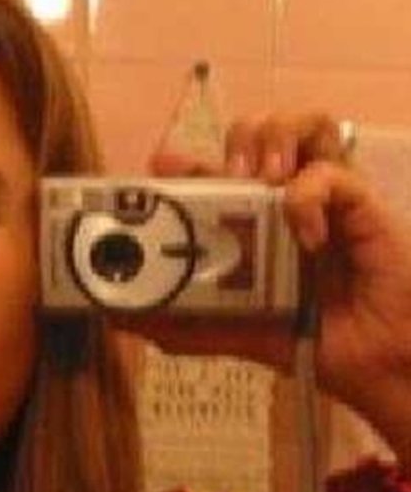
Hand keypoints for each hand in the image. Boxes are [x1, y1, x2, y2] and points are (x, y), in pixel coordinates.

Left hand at [143, 114, 410, 463]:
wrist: (370, 367)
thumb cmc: (311, 339)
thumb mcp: (235, 334)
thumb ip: (183, 325)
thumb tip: (120, 317)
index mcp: (255, 222)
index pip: (216, 172)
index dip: (185, 162)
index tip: (157, 167)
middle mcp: (288, 200)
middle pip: (261, 131)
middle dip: (237, 139)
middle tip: (225, 173)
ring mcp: (328, 198)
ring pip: (306, 124)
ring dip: (278, 138)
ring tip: (264, 177)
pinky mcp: (363, 206)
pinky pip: (334, 173)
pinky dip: (311, 196)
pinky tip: (306, 237)